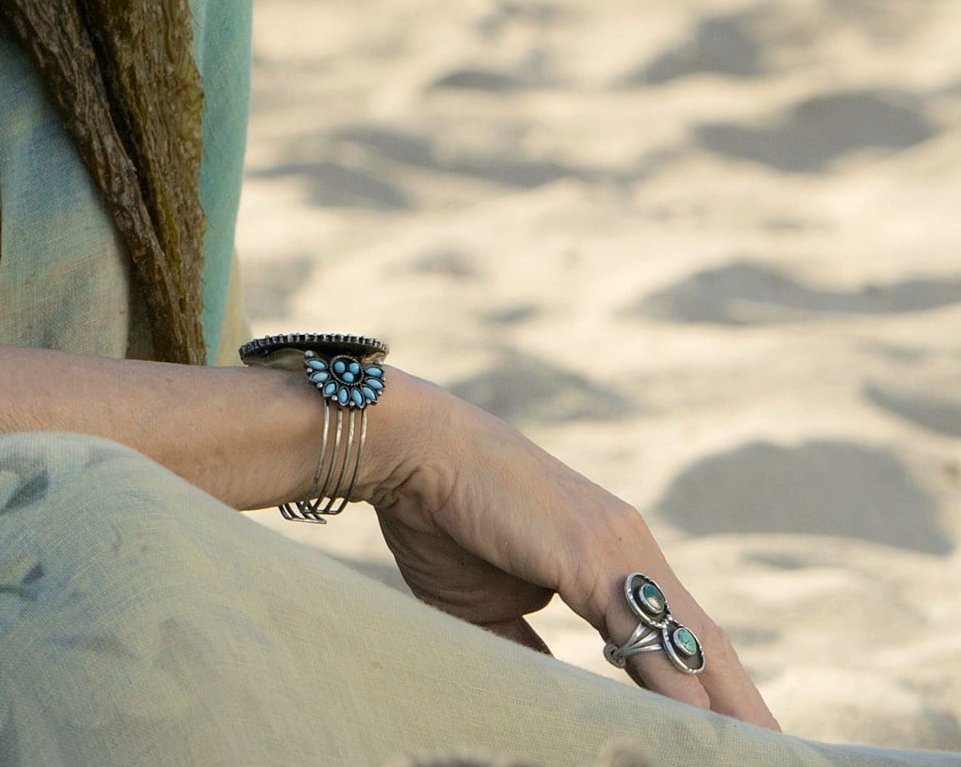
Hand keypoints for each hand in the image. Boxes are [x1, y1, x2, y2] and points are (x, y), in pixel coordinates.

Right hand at [362, 377, 774, 727]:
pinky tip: (699, 727)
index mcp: (610, 555)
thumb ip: (528, 650)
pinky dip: (676, 685)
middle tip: (780, 754)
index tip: (735, 729)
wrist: (405, 448)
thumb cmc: (437, 516)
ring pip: (692, 641)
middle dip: (743, 703)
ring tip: (760, 752)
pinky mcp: (593, 556)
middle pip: (706, 640)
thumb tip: (551, 695)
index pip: (677, 631)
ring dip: (729, 705)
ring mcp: (618, 550)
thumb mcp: (487, 604)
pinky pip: (646, 634)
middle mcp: (631, 549)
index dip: (710, 682)